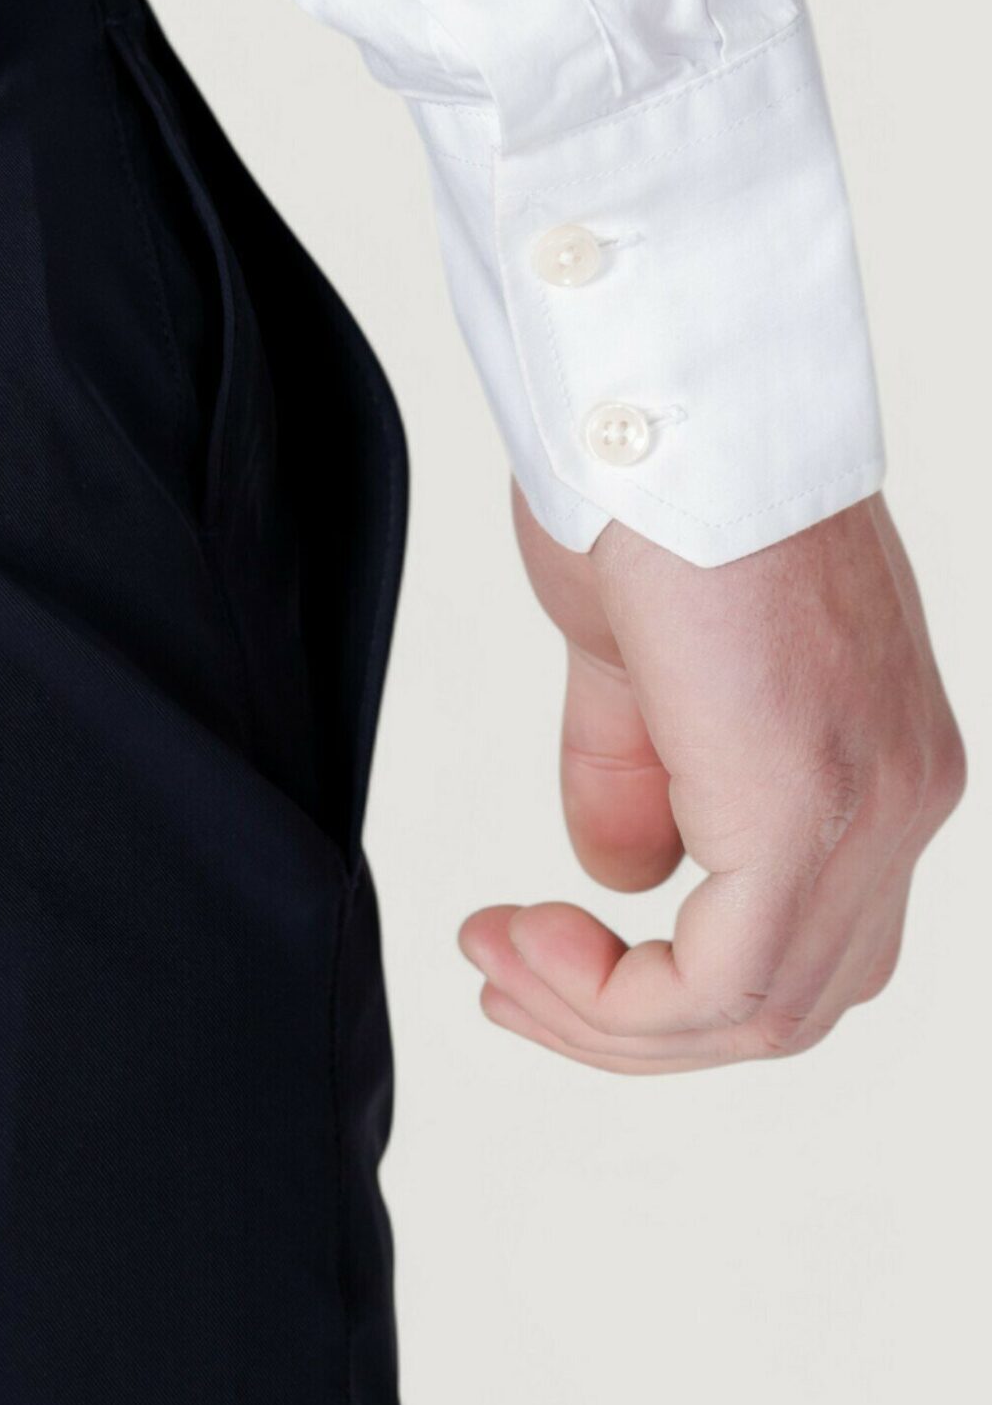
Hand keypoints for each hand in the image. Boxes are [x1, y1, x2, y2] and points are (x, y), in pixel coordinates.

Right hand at [459, 490, 963, 1071]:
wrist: (654, 384)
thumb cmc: (643, 474)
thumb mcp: (632, 659)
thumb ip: (634, 774)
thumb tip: (619, 878)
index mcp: (878, 753)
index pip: (803, 944)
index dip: (660, 983)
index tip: (533, 940)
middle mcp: (903, 791)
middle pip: (792, 1000)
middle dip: (629, 1020)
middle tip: (506, 977)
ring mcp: (872, 802)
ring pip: (762, 1012)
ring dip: (606, 1016)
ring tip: (501, 961)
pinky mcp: (805, 805)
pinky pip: (723, 982)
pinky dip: (614, 997)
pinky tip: (530, 942)